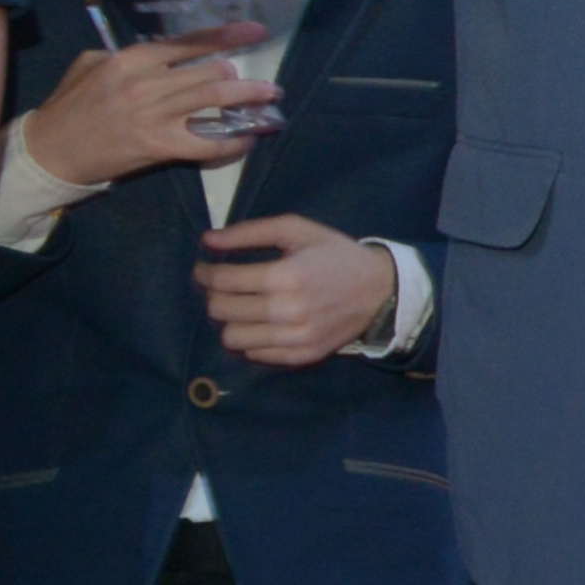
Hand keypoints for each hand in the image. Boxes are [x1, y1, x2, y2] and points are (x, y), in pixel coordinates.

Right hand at [27, 33, 270, 186]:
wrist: (50, 151)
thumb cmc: (69, 107)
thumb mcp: (90, 65)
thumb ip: (127, 56)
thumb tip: (164, 52)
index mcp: (132, 59)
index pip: (189, 42)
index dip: (228, 35)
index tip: (256, 30)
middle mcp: (147, 82)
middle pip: (211, 72)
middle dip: (241, 78)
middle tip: (261, 85)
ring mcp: (154, 115)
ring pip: (216, 101)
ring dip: (249, 100)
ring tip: (269, 100)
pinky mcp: (159, 145)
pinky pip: (208, 143)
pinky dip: (233, 141)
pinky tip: (247, 139)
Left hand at [195, 213, 400, 366]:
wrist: (380, 289)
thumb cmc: (334, 254)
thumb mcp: (296, 230)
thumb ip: (250, 232)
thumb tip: (207, 241)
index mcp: (285, 275)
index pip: (222, 281)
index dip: (204, 273)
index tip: (204, 269)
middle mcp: (288, 310)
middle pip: (221, 310)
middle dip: (214, 295)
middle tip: (223, 287)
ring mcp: (296, 337)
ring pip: (232, 337)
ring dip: (230, 321)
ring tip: (241, 307)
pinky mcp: (302, 355)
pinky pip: (255, 354)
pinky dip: (251, 338)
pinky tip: (261, 323)